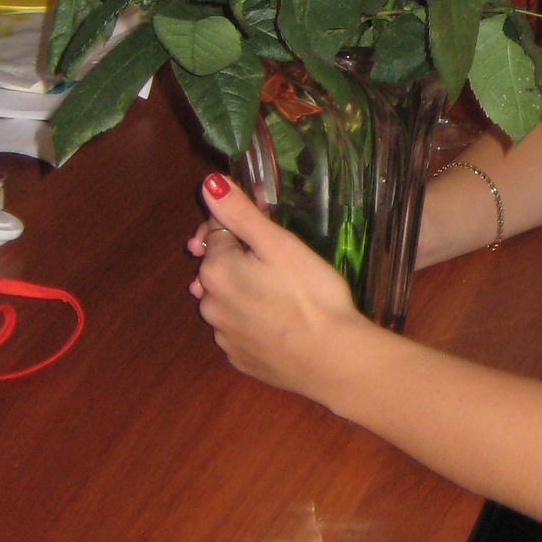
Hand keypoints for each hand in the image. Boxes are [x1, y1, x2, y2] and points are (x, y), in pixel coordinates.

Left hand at [188, 173, 363, 401]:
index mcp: (216, 270)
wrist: (332, 359)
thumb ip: (240, 213)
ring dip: (242, 291)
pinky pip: (238, 331)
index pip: (215, 233)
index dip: (240, 225)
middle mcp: (209, 304)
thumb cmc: (310, 294)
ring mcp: (223, 336)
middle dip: (237, 258)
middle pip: (217, 268)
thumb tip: (208, 182)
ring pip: (226, 301)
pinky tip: (279, 321)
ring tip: (279, 290)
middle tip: (277, 259)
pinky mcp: (240, 359)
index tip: (266, 225)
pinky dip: (252, 322)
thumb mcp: (279, 244)